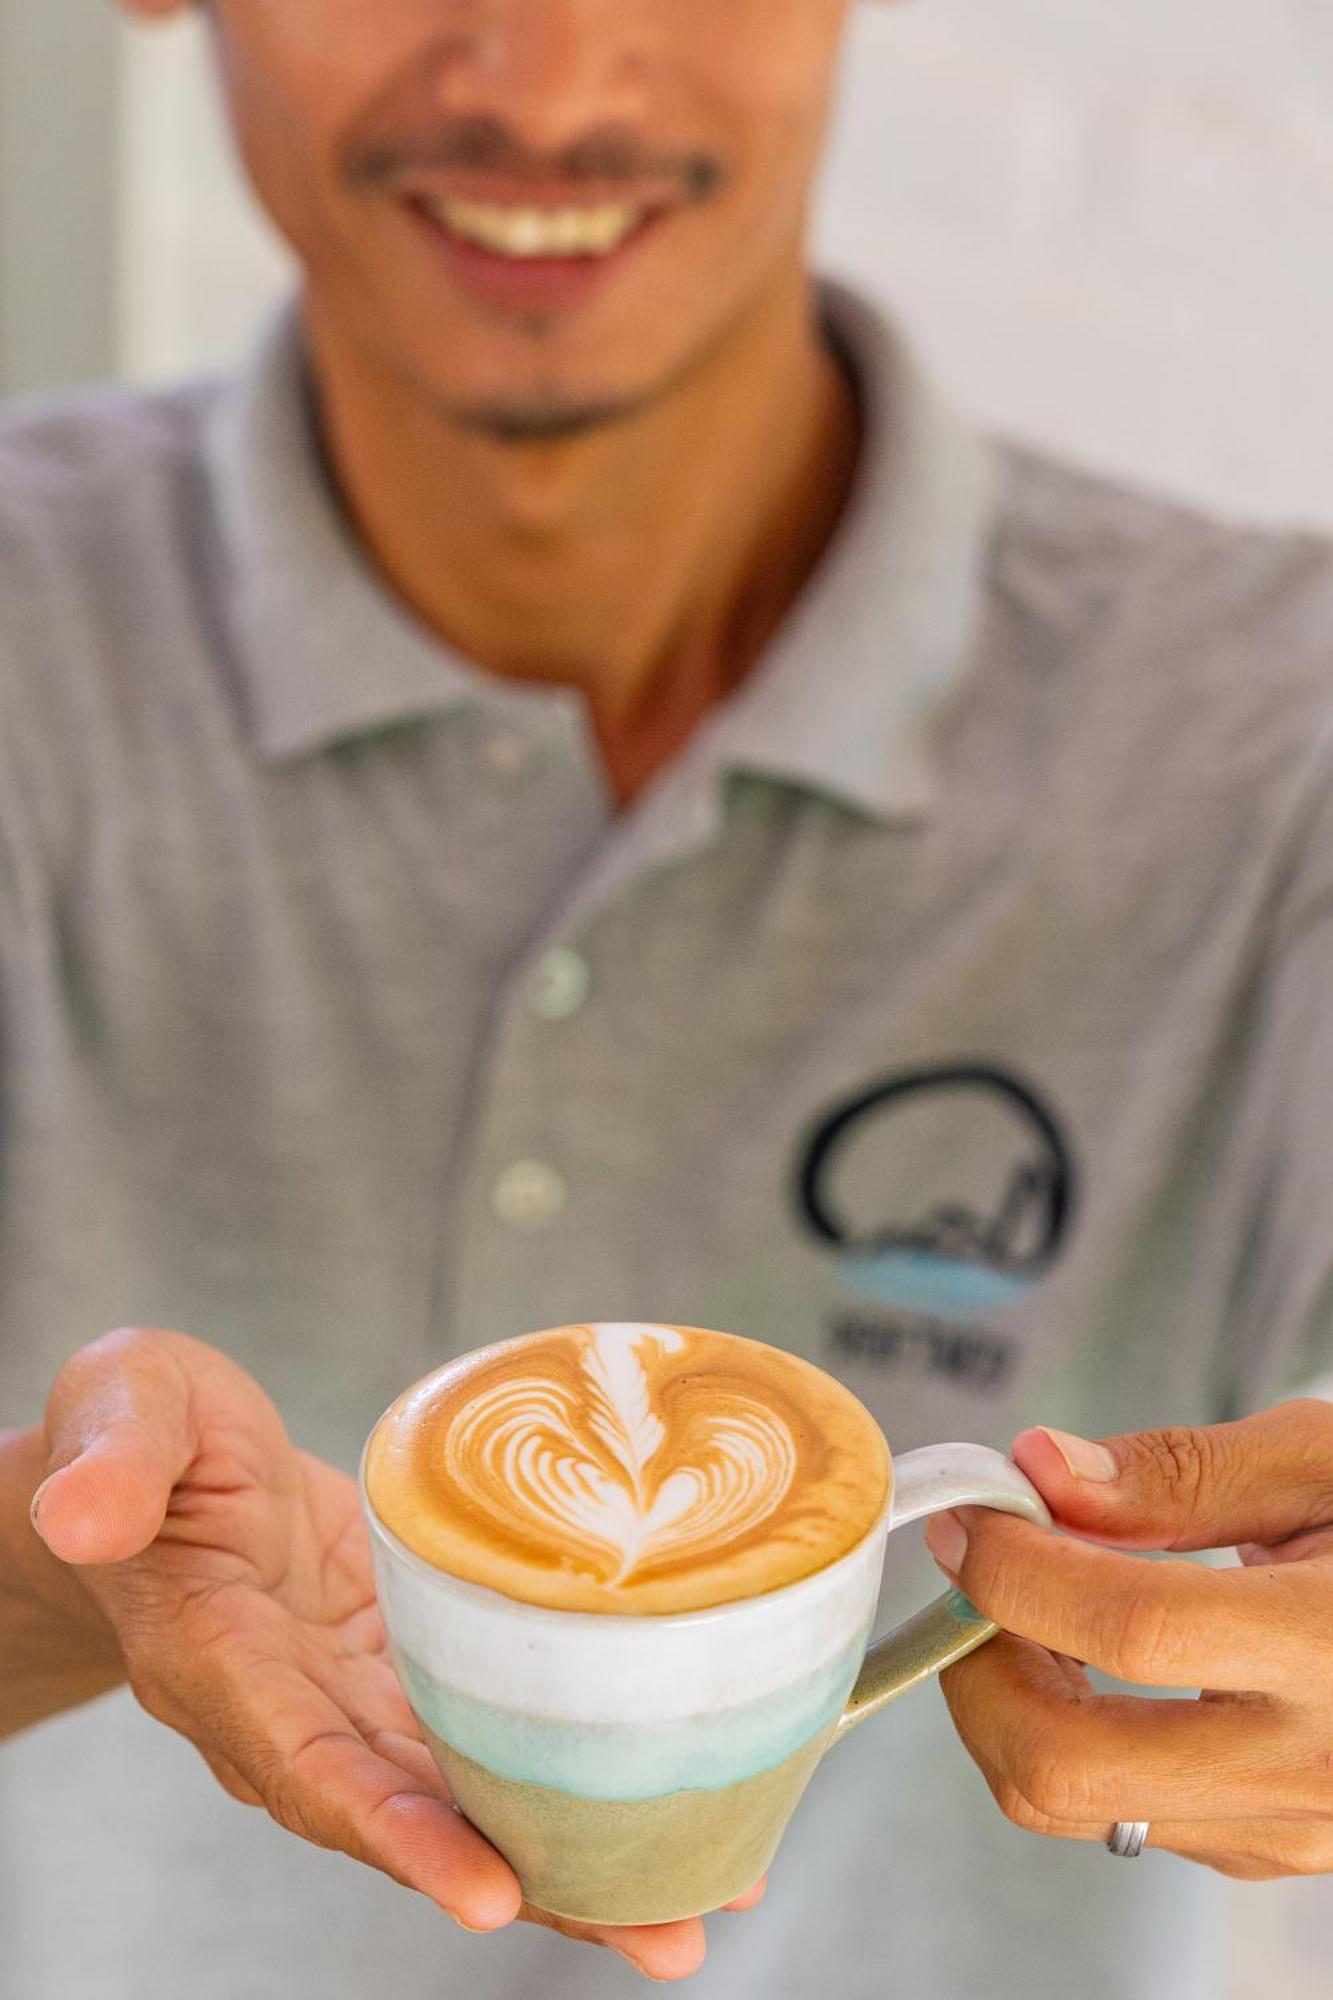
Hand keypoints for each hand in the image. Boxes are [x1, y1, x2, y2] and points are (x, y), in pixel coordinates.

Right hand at [28, 1327, 763, 1977]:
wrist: (160, 1473)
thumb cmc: (142, 1434)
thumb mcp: (123, 1406)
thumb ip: (113, 1460)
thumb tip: (80, 1512)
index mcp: (221, 1660)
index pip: (309, 1765)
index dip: (396, 1830)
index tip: (485, 1890)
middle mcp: (293, 1713)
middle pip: (413, 1822)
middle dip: (531, 1885)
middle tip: (664, 1936)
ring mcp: (353, 1704)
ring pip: (464, 1801)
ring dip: (574, 1861)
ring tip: (700, 1902)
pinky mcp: (403, 1674)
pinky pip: (484, 1741)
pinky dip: (569, 1782)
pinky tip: (668, 1807)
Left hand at [922, 1399, 1332, 1879]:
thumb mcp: (1326, 1461)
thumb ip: (1180, 1471)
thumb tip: (1043, 1468)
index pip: (1134, 1627)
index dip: (1019, 1565)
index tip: (969, 1513)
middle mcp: (1315, 1764)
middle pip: (1066, 1762)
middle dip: (977, 1662)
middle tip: (978, 1570)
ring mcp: (1291, 1825)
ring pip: (1077, 1803)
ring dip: (1011, 1698)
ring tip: (1032, 1600)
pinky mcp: (1271, 1850)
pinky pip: (1124, 1814)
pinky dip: (1068, 1731)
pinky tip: (1092, 1655)